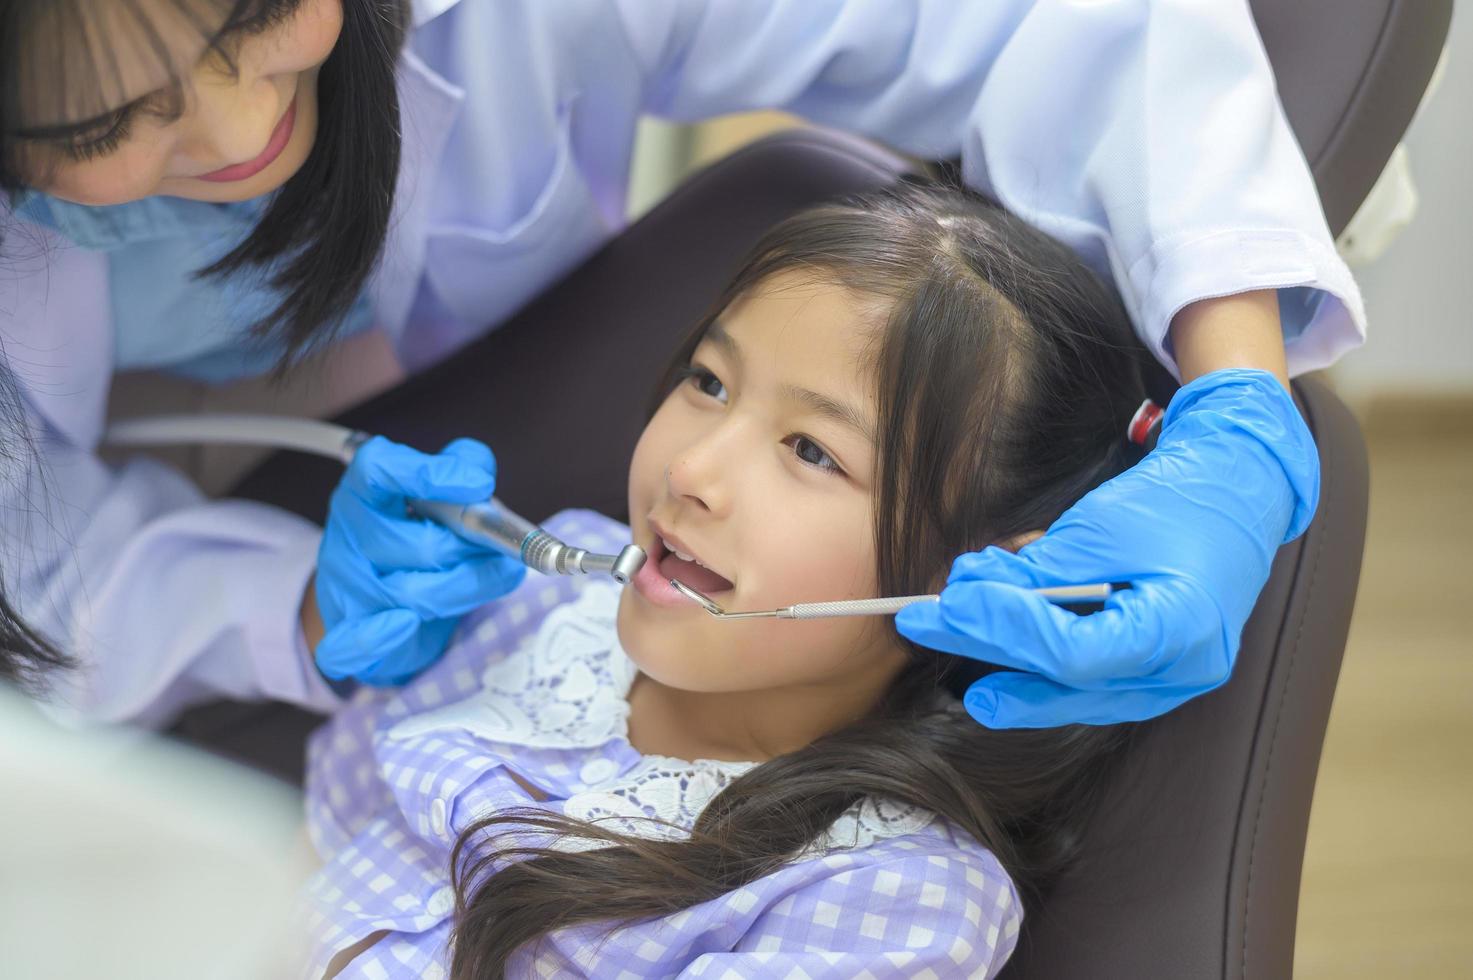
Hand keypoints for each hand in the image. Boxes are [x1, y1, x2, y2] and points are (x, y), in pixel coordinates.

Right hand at [313, 436, 525, 685]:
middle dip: (473, 550)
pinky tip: (408, 624)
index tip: (479, 483)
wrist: (375, 593)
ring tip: (494, 577)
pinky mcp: (347, 630)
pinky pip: (355, 642)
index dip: (429, 474)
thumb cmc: (415, 533)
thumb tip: (479, 471)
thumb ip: (466, 465)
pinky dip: (381, 637)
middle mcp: (349, 533)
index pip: (381, 469)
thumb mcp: (439, 490)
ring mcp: (345, 584)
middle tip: (503, 549)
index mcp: (365, 490)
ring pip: (413, 594)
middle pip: (421, 544)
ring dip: (468, 589)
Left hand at [896, 369, 1318, 727]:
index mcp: (1179, 628)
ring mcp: (1174, 682)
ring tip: (950, 624)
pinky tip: (995, 639)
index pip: (1072, 655)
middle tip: (923, 624)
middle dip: (987, 650)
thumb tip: (966, 596)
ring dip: (1004, 660)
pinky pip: (1088, 682)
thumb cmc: (1177, 500)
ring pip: (1072, 694)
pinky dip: (1039, 660)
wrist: (1239, 492)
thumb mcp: (1101, 526)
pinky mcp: (1158, 675)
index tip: (950, 604)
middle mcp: (1182, 672)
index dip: (1004, 631)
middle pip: (1065, 684)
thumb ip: (1039, 572)